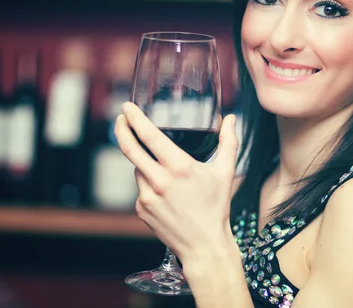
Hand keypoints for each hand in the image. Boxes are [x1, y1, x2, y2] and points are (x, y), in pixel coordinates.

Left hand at [114, 102, 239, 261]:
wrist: (204, 244)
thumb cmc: (216, 207)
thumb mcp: (225, 172)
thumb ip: (229, 142)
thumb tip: (232, 119)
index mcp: (179, 167)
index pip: (149, 136)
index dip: (135, 118)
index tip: (126, 107)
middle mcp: (159, 181)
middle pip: (130, 148)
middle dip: (121, 128)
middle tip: (120, 118)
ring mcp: (147, 196)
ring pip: (138, 168)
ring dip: (145, 163)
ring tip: (167, 173)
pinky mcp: (141, 209)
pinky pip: (140, 187)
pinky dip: (148, 182)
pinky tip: (165, 192)